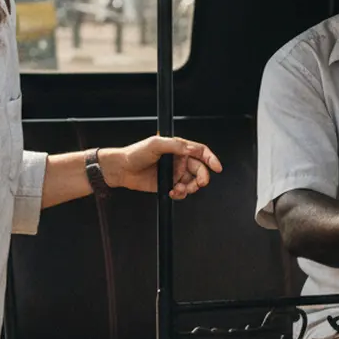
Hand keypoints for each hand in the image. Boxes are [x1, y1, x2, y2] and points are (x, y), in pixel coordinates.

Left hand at [101, 136, 221, 199]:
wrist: (121, 170)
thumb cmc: (135, 153)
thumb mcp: (155, 144)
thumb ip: (175, 146)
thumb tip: (191, 149)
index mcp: (177, 148)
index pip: (200, 151)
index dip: (211, 159)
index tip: (217, 167)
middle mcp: (178, 160)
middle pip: (199, 169)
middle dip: (201, 177)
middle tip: (199, 183)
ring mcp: (173, 173)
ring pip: (192, 182)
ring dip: (189, 187)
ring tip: (179, 188)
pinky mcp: (168, 185)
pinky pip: (182, 191)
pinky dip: (181, 194)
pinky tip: (173, 192)